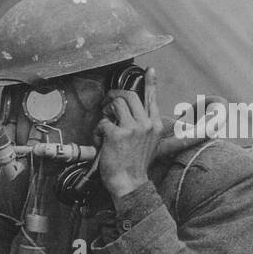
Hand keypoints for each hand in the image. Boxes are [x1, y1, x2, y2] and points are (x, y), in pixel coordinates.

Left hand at [94, 66, 163, 198]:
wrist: (130, 183)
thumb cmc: (135, 165)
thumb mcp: (150, 145)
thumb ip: (145, 128)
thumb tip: (140, 115)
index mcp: (155, 125)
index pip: (152, 99)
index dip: (150, 83)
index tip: (149, 70)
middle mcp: (146, 124)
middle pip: (129, 96)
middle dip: (115, 95)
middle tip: (107, 102)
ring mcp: (132, 128)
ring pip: (115, 104)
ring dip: (105, 112)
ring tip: (104, 124)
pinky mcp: (117, 134)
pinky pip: (103, 122)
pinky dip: (98, 131)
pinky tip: (100, 141)